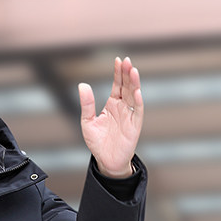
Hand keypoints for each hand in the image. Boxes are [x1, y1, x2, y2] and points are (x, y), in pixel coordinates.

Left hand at [78, 56, 142, 177]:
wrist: (106, 161)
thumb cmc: (98, 143)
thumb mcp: (87, 122)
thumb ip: (87, 104)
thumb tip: (82, 85)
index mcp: (112, 104)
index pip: (118, 84)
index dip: (118, 72)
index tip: (118, 60)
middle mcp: (123, 107)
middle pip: (127, 86)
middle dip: (127, 73)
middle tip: (127, 61)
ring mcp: (130, 115)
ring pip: (134, 95)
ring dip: (134, 83)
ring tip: (133, 70)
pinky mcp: (135, 125)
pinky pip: (138, 111)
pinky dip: (138, 101)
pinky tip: (137, 91)